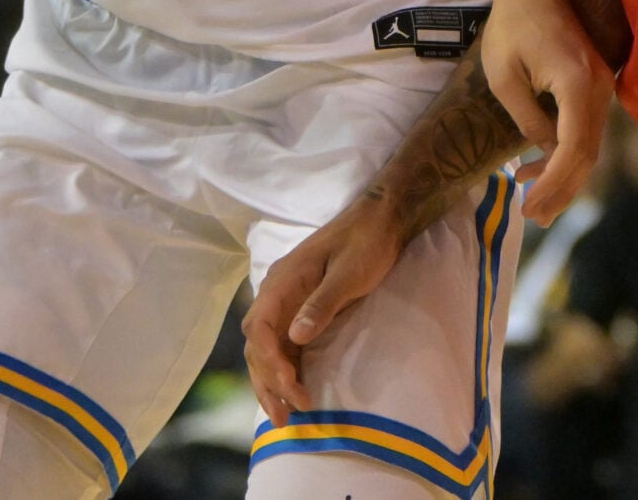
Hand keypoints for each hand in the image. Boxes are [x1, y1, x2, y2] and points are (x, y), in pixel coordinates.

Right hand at [241, 200, 407, 425]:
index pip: (261, 329)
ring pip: (267, 348)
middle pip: (258, 345)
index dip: (270, 363)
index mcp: (282, 282)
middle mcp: (277, 294)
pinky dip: (285, 370)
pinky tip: (292, 392)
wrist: (380, 220)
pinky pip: (284, 345)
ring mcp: (287, 302)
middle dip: (267, 382)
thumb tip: (296, 337)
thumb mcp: (348, 273)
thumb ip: (322, 303)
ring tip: (285, 417)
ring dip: (272, 382)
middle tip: (285, 417)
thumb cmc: (366, 243)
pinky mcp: (301, 309)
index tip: (290, 387)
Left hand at [482, 0, 611, 226]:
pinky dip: (568, 154)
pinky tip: (540, 165)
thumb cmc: (514, 22)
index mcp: (579, 86)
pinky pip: (588, 130)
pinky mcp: (597, 85)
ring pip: (591, 146)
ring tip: (531, 199)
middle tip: (532, 216)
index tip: (529, 207)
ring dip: (564, 176)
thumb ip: (527, 119)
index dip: (554, 185)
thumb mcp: (504, 75)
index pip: (574, 150)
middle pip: (589, 155)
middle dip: (562, 191)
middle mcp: (601, 89)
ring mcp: (604, 86)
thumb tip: (543, 151)